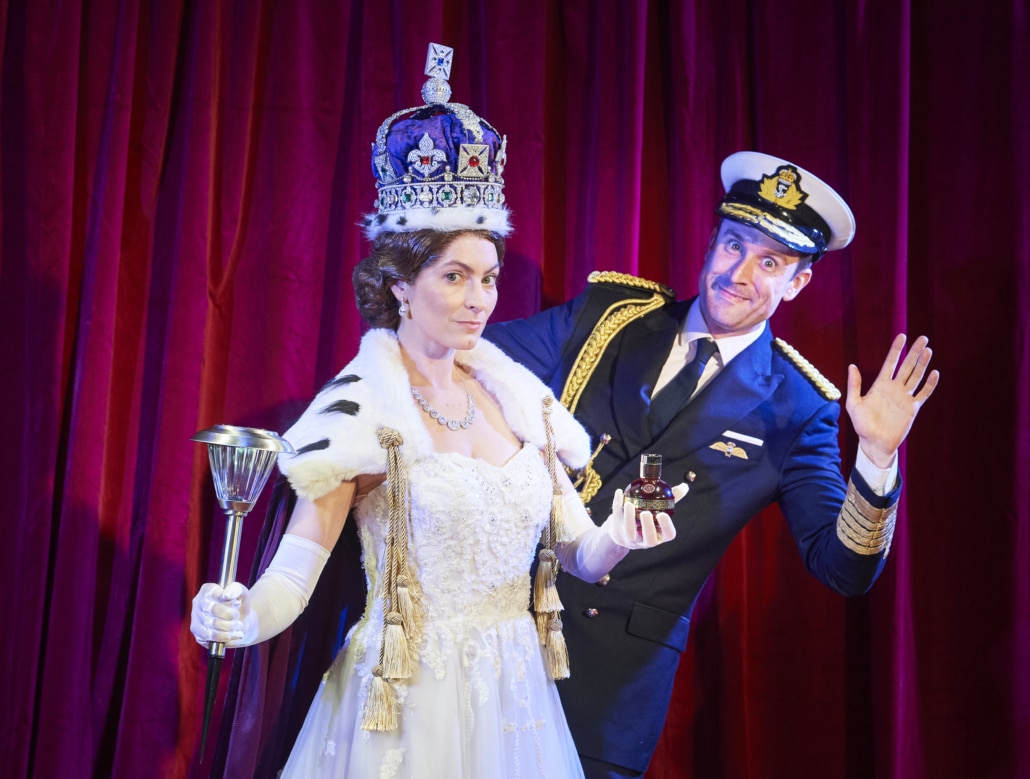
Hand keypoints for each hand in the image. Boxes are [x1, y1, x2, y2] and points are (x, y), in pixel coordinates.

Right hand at [190, 581, 255, 647]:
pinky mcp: (198, 635)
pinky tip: (236, 634)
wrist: (240, 623)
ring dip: (230, 626)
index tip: (237, 603)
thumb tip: (227, 595)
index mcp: (207, 590)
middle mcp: (198, 604)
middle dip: (230, 614)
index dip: (227, 600)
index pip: (213, 593)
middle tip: (237, 615)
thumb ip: (236, 589)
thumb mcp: (242, 593)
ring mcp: (196, 620)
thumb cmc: (239, 605)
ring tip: (239, 625)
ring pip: (213, 624)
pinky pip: (211, 637)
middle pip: (213, 609)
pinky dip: (227, 636)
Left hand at [604, 484, 687, 548]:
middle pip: (650, 539)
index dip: (666, 527)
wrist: (622, 528)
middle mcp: (646, 541)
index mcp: (660, 535)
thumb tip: (684, 486)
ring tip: (629, 504)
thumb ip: (671, 499)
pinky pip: (617, 520)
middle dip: (648, 527)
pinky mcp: (618, 534)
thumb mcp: (658, 509)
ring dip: (629, 518)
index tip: (663, 515)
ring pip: (630, 533)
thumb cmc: (645, 517)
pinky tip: (619, 493)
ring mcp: (631, 540)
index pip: (668, 535)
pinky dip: (617, 506)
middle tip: (646, 513)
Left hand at [846, 334, 939, 467]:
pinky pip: (923, 394)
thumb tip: (852, 365)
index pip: (890, 363)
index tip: (902, 336)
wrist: (875, 443)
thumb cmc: (862, 425)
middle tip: (923, 338)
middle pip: (907, 366)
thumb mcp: (854, 404)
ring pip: (916, 376)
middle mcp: (894, 388)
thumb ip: (854, 385)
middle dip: (914, 352)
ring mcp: (904, 397)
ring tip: (928, 350)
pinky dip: (929, 384)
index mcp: (880, 385)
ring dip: (923, 363)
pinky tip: (934, 373)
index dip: (896, 350)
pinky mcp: (913, 408)